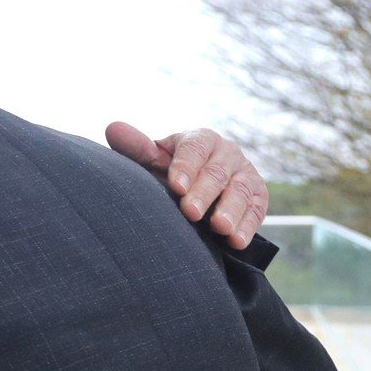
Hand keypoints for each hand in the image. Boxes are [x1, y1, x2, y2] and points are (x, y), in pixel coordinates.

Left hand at [106, 122, 268, 248]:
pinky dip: (248, 226)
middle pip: (218, 171)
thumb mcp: (155, 163)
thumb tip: (112, 129)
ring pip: (242, 190)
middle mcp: (226, 152)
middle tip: (190, 212)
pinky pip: (257, 209)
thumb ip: (138, 150)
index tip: (175, 187)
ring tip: (219, 227)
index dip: (186, 167)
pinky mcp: (258, 196)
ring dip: (231, 209)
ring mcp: (245, 174)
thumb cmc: (172, 176)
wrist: (202, 193)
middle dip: (205, 192)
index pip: (195, 148)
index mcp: (200, 140)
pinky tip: (237, 241)